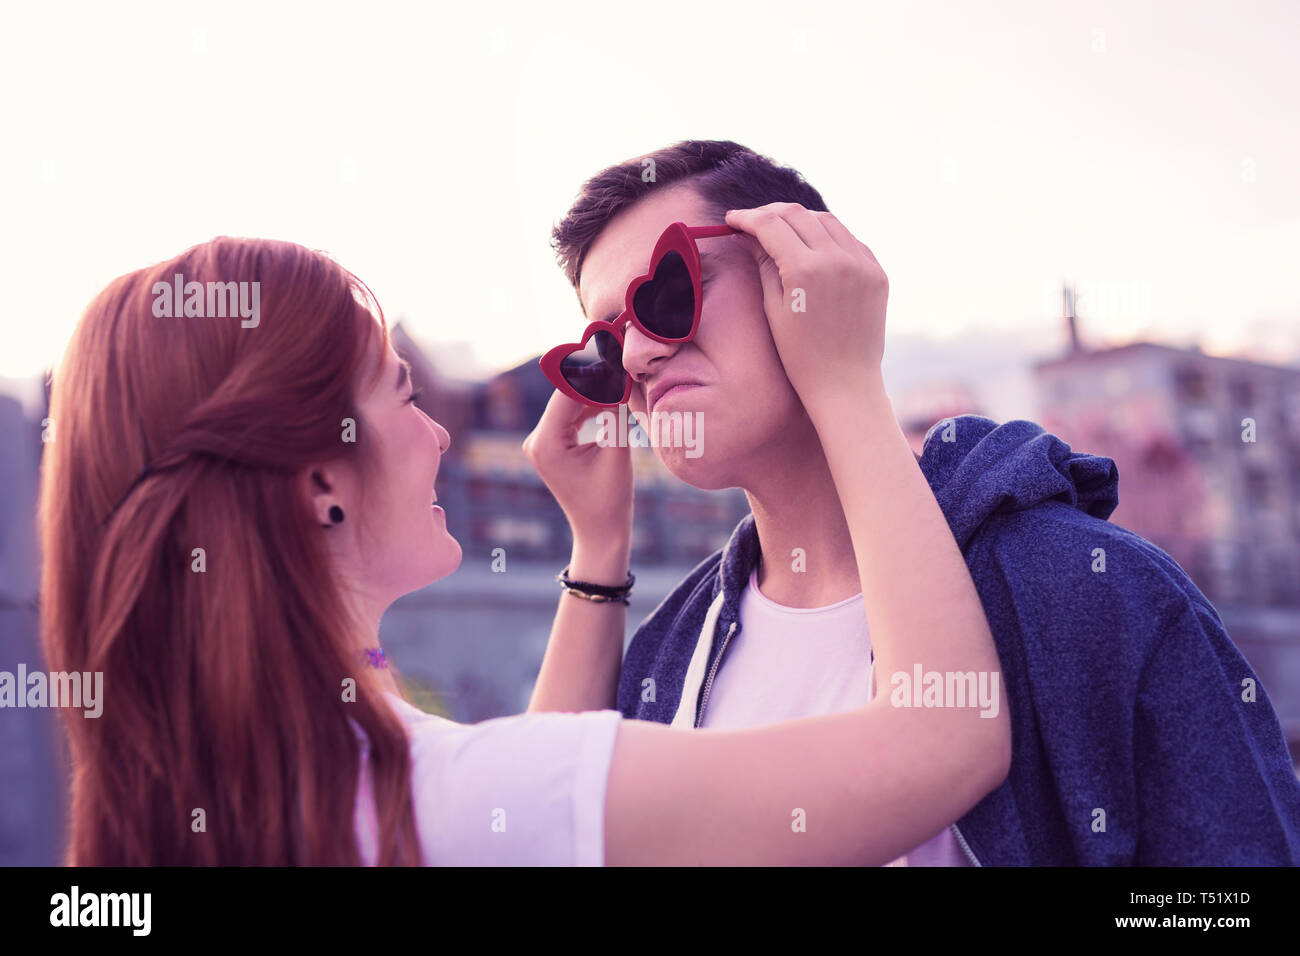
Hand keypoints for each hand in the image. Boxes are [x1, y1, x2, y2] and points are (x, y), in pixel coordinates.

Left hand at [522, 389, 632, 562]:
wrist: (600, 532)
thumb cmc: (611, 499)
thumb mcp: (617, 452)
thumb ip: (617, 413)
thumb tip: (620, 380)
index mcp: (546, 442)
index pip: (567, 394)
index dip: (594, 377)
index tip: (617, 364)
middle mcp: (536, 440)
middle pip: (566, 397)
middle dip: (595, 385)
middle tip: (622, 372)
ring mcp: (540, 443)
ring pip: (569, 405)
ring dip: (594, 396)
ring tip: (621, 386)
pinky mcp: (550, 446)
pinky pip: (569, 418)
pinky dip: (589, 409)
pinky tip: (612, 403)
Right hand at [724, 203, 888, 412]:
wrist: (845, 383)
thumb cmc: (801, 355)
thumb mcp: (774, 308)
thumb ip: (763, 264)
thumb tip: (746, 236)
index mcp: (806, 270)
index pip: (770, 225)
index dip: (747, 218)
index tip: (731, 219)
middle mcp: (837, 259)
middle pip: (798, 214)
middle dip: (770, 213)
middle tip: (752, 221)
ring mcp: (861, 264)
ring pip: (826, 220)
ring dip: (801, 220)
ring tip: (782, 230)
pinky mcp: (876, 273)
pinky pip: (849, 240)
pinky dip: (828, 236)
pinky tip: (813, 246)